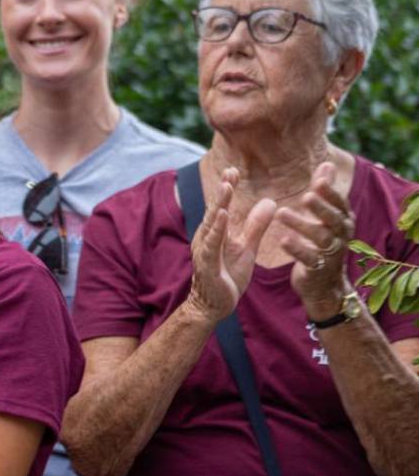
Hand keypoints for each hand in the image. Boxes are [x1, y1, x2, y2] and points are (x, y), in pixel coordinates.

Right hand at [185, 166, 276, 323]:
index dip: (227, 188)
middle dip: (223, 190)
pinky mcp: (207, 264)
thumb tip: (270, 202)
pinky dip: (217, 229)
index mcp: (216, 233)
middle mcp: (207, 237)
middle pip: (216, 210)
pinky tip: (223, 216)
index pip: (223, 206)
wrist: (213, 306)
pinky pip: (211, 244)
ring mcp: (205, 250)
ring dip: (219, 204)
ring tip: (226, 187)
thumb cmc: (227, 275)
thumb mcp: (247, 247)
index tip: (234, 170)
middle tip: (230, 171)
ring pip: (212, 224)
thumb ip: (256, 226)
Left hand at [274, 161, 356, 310]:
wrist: (324, 284)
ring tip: (281, 213)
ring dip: (301, 224)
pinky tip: (282, 240)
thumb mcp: (326, 217)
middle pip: (333, 219)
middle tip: (305, 195)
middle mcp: (341, 236)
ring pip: (320, 237)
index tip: (318, 180)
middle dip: (320, 207)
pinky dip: (296, 249)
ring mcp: (332, 254)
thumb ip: (325, 192)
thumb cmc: (322, 244)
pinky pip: (308, 258)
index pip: (340, 204)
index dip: (331, 193)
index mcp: (343, 221)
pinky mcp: (318, 269)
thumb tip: (327, 163)